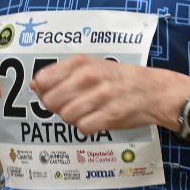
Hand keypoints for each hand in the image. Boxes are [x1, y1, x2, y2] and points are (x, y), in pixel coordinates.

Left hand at [31, 56, 189, 135]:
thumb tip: (36, 85)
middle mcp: (89, 77)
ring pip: (66, 115)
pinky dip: (86, 127)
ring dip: (72, 118)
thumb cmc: (119, 78)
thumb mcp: (92, 66)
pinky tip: (95, 120)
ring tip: (85, 112)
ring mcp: (99, 96)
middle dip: (56, 107)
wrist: (153, 91)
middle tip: (70, 105)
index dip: (44, 90)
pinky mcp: (109, 115)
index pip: (44, 79)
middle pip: (52, 100)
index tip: (51, 93)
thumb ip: (63, 73)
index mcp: (82, 62)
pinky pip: (83, 127)